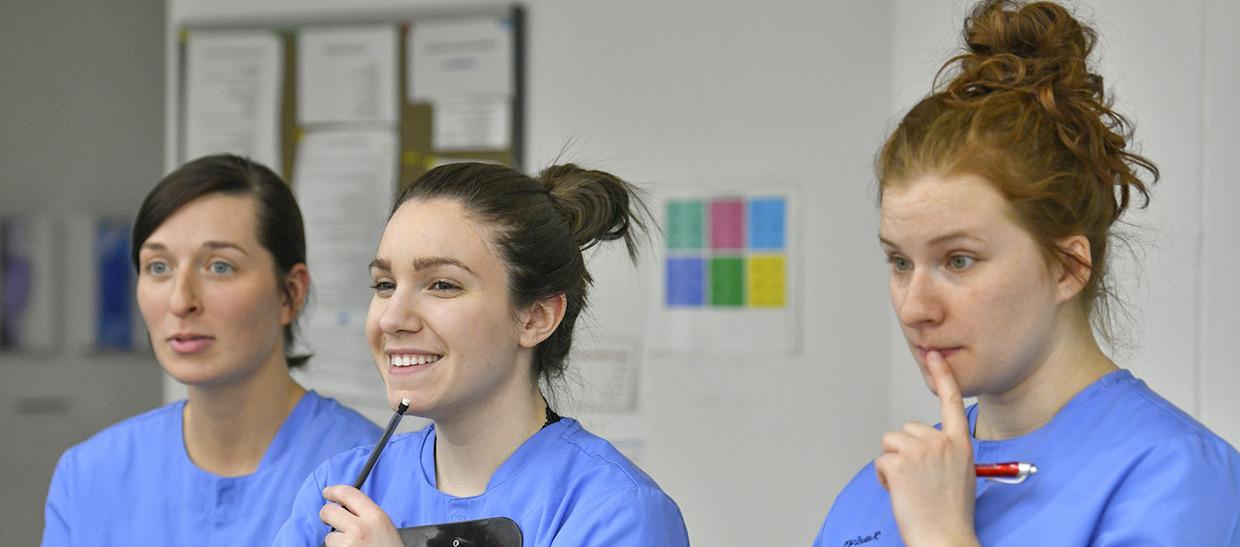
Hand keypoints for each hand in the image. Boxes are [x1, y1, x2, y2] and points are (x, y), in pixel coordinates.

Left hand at [319, 485, 403, 546]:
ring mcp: (348, 544)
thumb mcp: (384, 526)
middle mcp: (360, 528)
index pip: (348, 493)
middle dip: (327, 515)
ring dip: (336, 541)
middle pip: (329, 511)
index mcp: (375, 516)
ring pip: (329, 536)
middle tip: (330, 520)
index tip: (328, 492)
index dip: (334, 491)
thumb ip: (367, 514)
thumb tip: (345, 506)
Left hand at [875, 351, 979, 545]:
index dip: (942, 375)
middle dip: (904, 451)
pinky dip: (884, 477)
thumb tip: (922, 447)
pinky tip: (900, 492)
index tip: (933, 354)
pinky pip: (880, 460)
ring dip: (893, 463)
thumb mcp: (959, 474)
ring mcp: (920, 451)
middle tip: (918, 480)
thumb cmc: (950, 513)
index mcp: (960, 444)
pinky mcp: (899, 462)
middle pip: (906, 429)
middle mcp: (941, 442)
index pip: (952, 401)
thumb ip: (944, 453)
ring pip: (890, 442)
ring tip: (911, 487)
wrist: (944, 538)